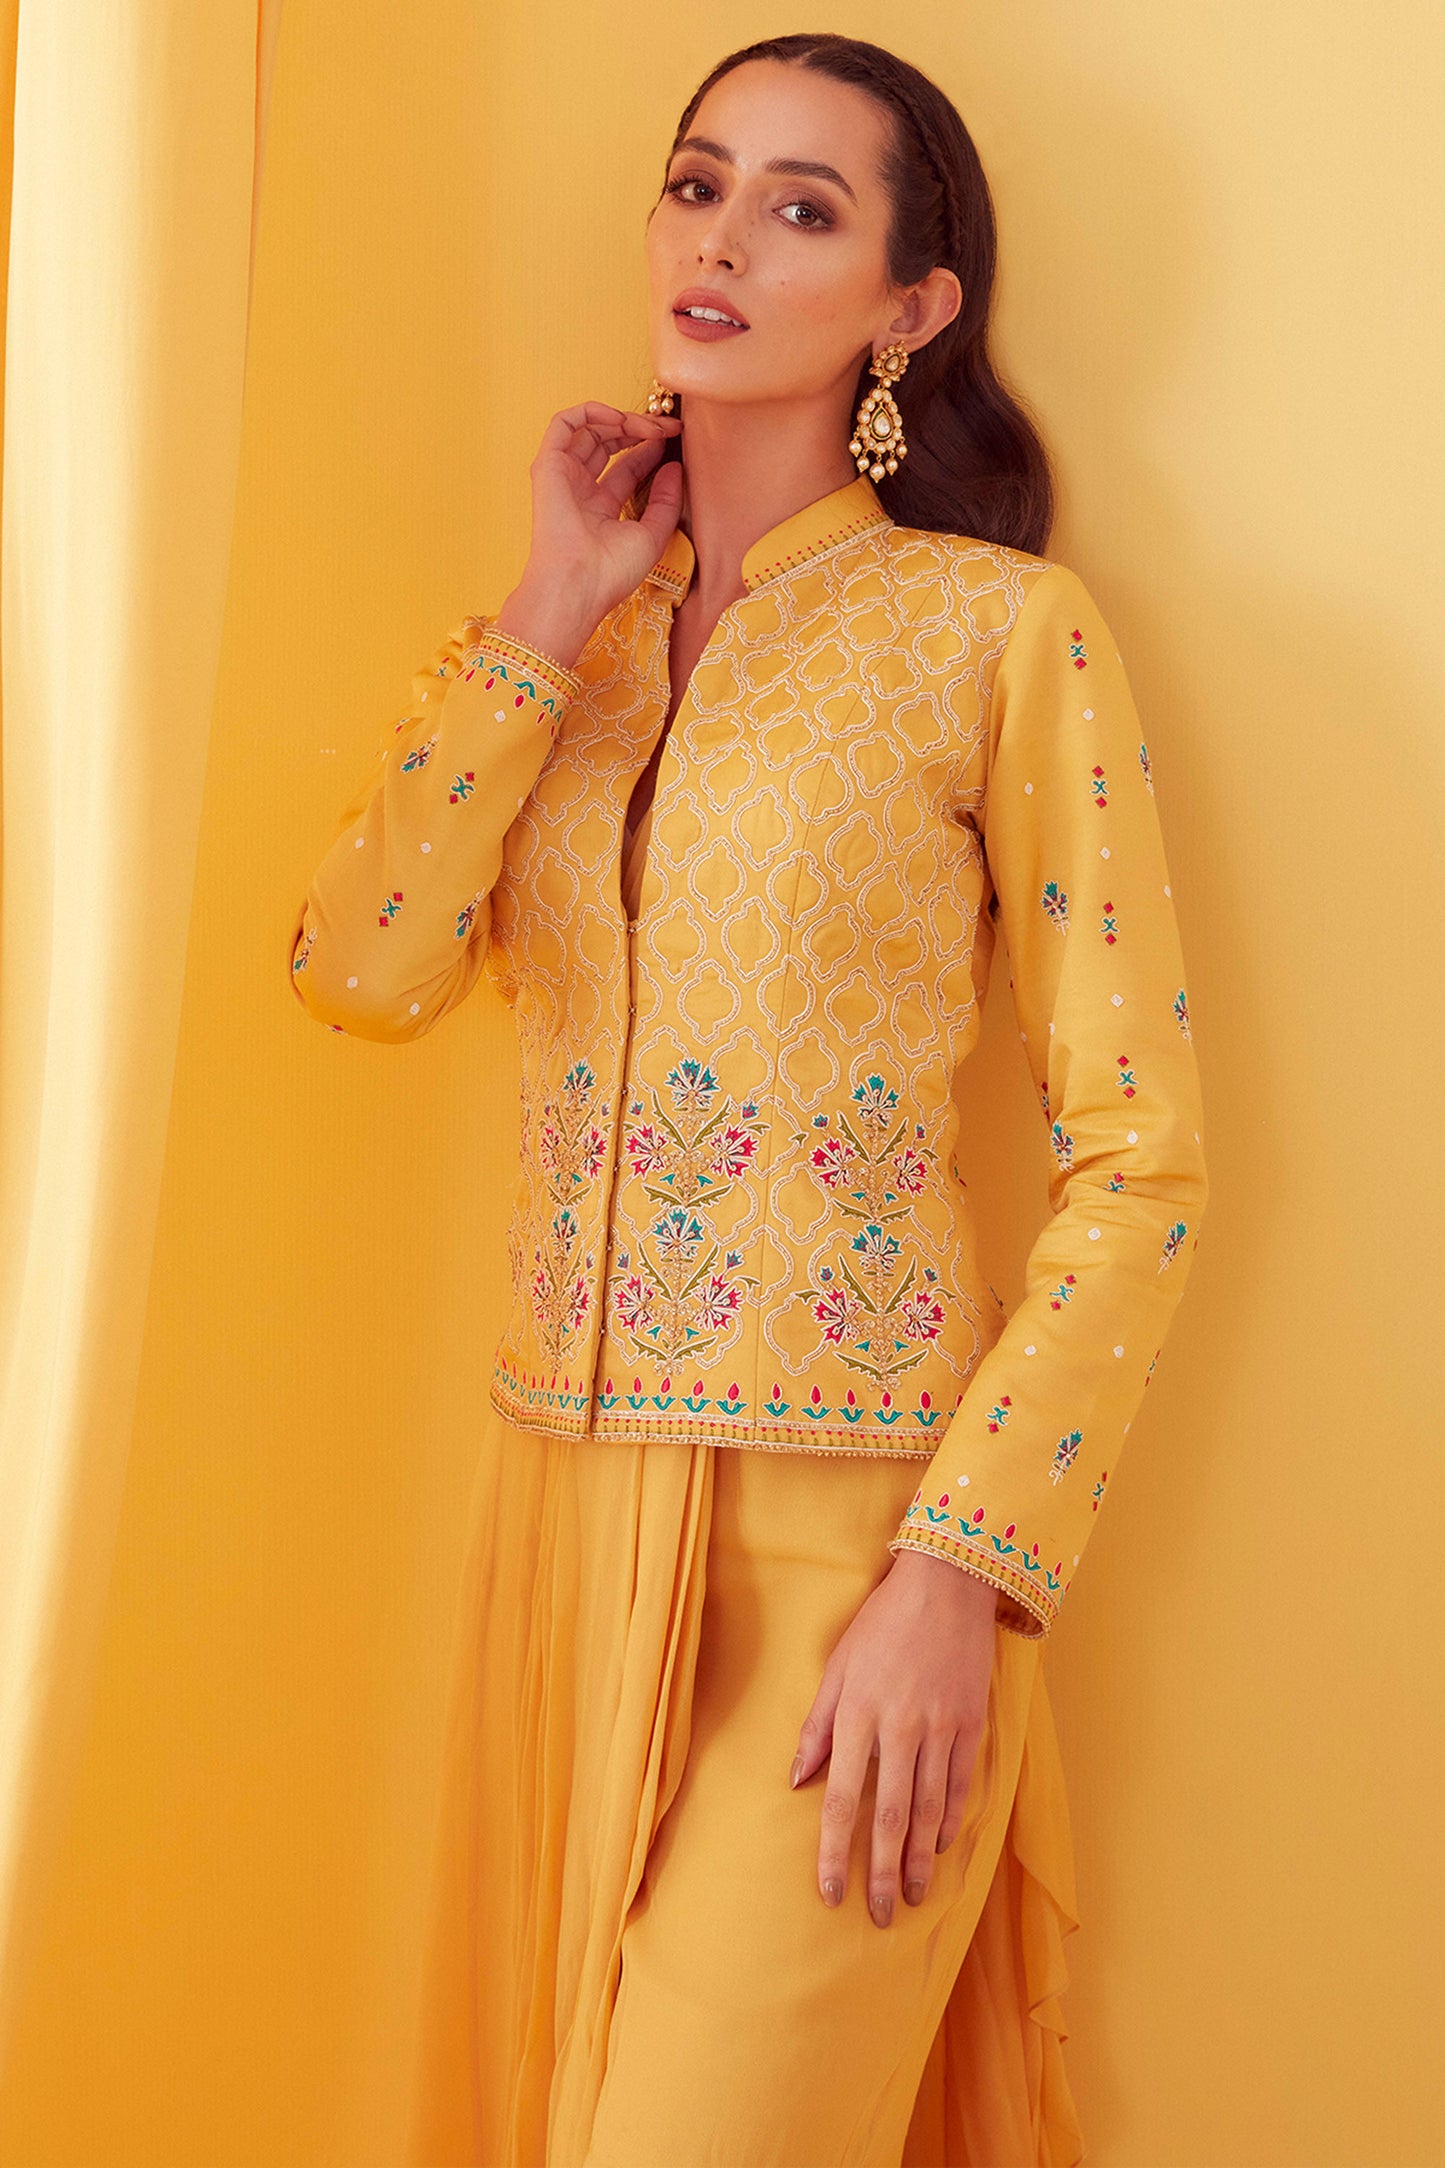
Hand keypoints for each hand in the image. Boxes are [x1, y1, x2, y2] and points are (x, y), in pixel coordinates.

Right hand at [495, 401, 684, 667]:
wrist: (579, 584)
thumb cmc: (612, 572)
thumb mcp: (653, 534)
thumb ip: (666, 501)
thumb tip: (676, 466)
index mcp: (601, 509)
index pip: (627, 466)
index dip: (651, 448)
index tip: (676, 438)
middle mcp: (580, 490)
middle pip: (609, 443)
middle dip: (640, 429)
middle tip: (667, 427)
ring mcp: (563, 476)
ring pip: (589, 429)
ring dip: (621, 418)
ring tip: (649, 425)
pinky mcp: (548, 465)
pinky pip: (564, 423)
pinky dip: (591, 412)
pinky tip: (620, 418)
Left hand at [788, 1548, 997, 1927]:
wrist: (947, 1583)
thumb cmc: (882, 1622)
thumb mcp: (837, 1665)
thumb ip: (817, 1725)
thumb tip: (797, 1779)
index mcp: (858, 1714)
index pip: (841, 1800)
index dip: (834, 1853)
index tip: (830, 1892)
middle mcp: (900, 1729)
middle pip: (890, 1818)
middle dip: (883, 1874)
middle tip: (880, 1915)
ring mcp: (940, 1728)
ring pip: (929, 1810)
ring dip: (921, 1860)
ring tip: (914, 1896)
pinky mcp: (971, 1723)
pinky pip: (961, 1784)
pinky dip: (951, 1820)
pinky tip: (942, 1846)